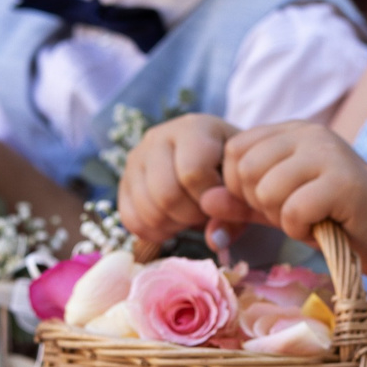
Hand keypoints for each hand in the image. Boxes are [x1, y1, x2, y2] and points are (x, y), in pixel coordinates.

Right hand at [118, 114, 238, 243]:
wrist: (212, 158)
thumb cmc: (232, 169)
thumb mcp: (242, 183)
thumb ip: (237, 210)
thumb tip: (214, 239)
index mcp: (194, 127)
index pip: (193, 172)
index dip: (210, 197)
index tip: (221, 198)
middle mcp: (158, 137)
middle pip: (166, 194)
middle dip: (190, 215)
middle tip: (205, 213)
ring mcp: (137, 158)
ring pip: (147, 209)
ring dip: (173, 224)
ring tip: (190, 216)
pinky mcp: (124, 181)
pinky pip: (130, 219)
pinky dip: (153, 231)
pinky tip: (172, 224)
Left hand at [220, 121, 366, 275]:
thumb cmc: (340, 222)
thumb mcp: (282, 209)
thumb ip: (243, 203)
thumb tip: (204, 200)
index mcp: (293, 132)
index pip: (235, 150)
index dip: (241, 187)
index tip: (272, 204)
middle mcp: (310, 133)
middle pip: (246, 169)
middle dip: (261, 204)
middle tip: (294, 214)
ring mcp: (328, 153)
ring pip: (267, 189)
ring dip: (282, 218)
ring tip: (311, 219)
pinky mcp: (343, 181)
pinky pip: (294, 210)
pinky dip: (301, 230)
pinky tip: (323, 227)